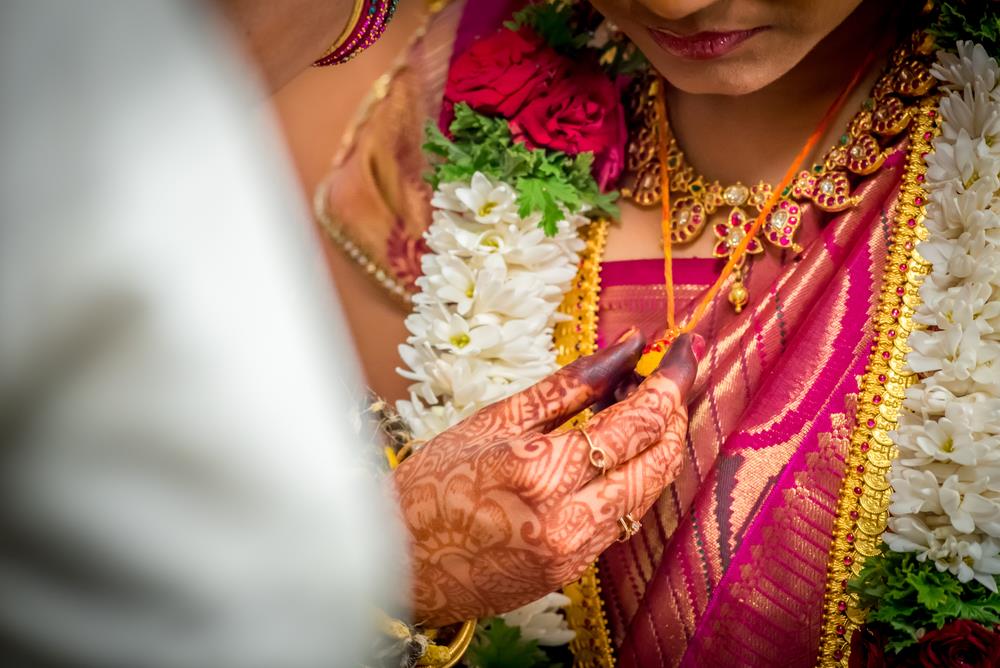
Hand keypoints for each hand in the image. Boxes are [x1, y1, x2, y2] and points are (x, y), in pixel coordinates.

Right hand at [393, 331, 702, 625]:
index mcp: (538, 471)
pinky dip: (635, 477)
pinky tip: (618, 450)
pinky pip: (625, 517)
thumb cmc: (431, 487)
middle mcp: (565, 518)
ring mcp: (573, 551)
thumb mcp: (492, 421)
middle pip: (658, 458)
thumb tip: (626, 349)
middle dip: (675, 410)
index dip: (670, 381)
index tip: (684, 350)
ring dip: (660, 444)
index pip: (634, 421)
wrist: (397, 565)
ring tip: (641, 405)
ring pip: (651, 490)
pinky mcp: (573, 572)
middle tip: (671, 374)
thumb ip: (567, 386)